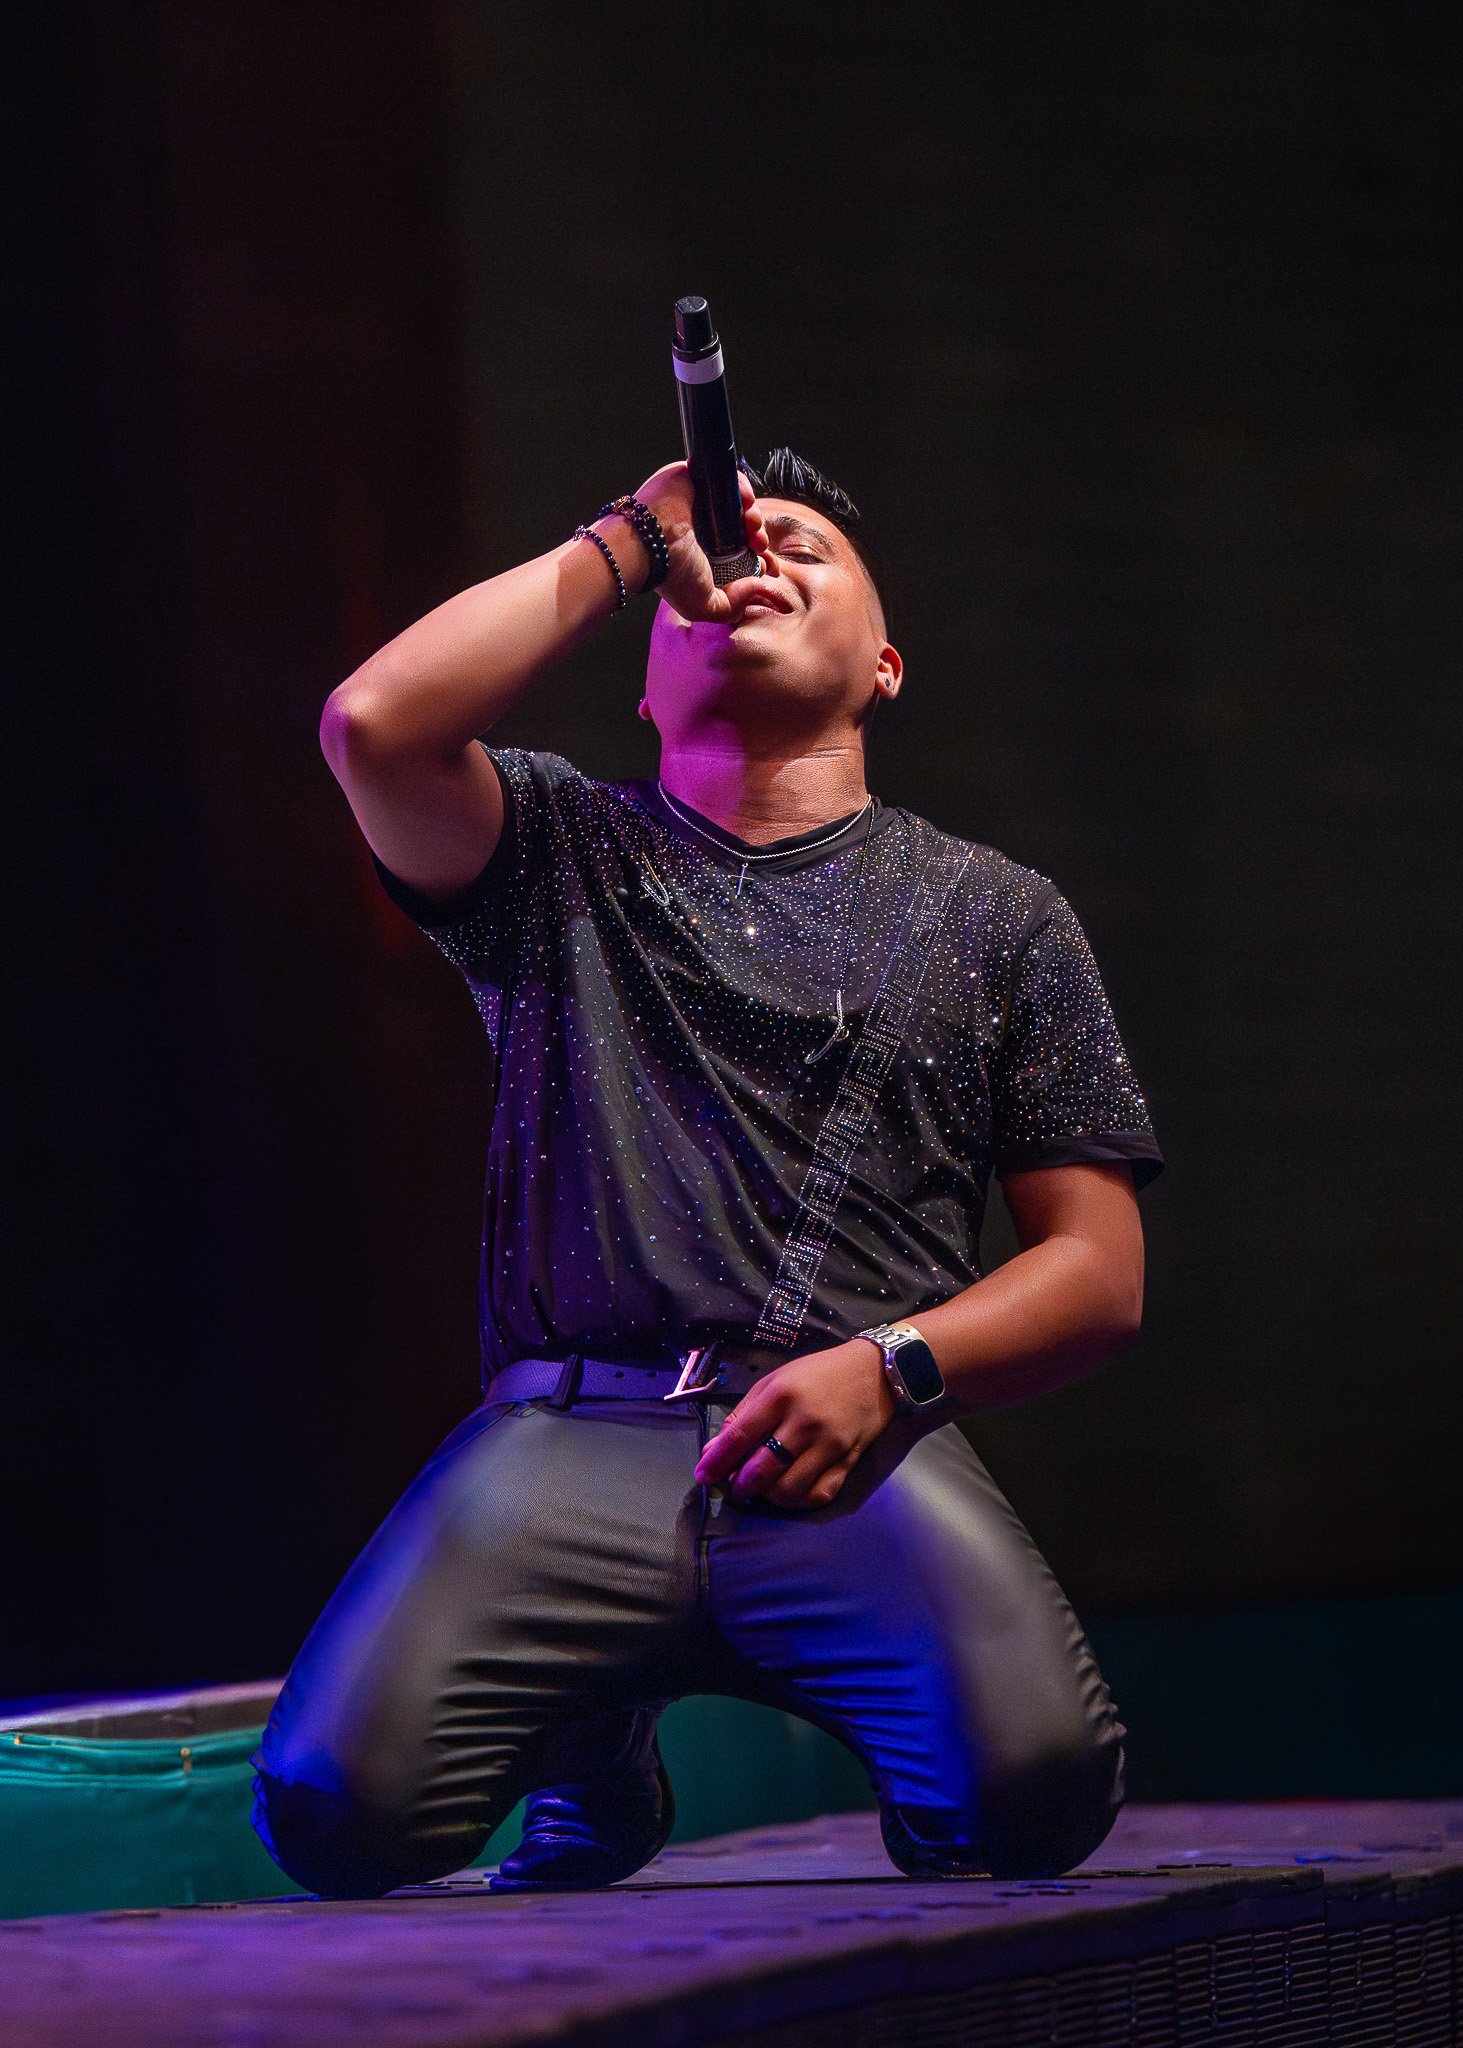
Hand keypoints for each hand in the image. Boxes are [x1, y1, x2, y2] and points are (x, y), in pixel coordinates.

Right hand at [621, 460, 770, 623]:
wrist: (647, 543)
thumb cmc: (670, 575)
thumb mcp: (705, 605)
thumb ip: (733, 606)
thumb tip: (760, 588)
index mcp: (702, 553)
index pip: (739, 553)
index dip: (759, 559)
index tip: (770, 567)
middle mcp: (701, 527)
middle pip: (742, 527)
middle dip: (758, 538)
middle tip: (760, 546)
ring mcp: (698, 501)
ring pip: (737, 504)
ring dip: (753, 516)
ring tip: (752, 527)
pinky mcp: (694, 477)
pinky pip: (727, 479)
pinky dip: (742, 490)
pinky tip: (745, 506)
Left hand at [693, 1339, 898, 1510]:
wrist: (873, 1372)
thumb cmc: (818, 1374)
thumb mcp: (776, 1380)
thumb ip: (745, 1414)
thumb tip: (715, 1450)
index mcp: (781, 1396)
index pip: (739, 1437)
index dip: (717, 1462)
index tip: (703, 1476)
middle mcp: (804, 1422)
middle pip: (761, 1469)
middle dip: (739, 1485)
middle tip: (733, 1485)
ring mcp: (828, 1445)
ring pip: (787, 1489)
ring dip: (767, 1496)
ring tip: (761, 1488)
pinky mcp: (847, 1461)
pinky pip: (817, 1495)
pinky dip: (798, 1501)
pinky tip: (788, 1491)